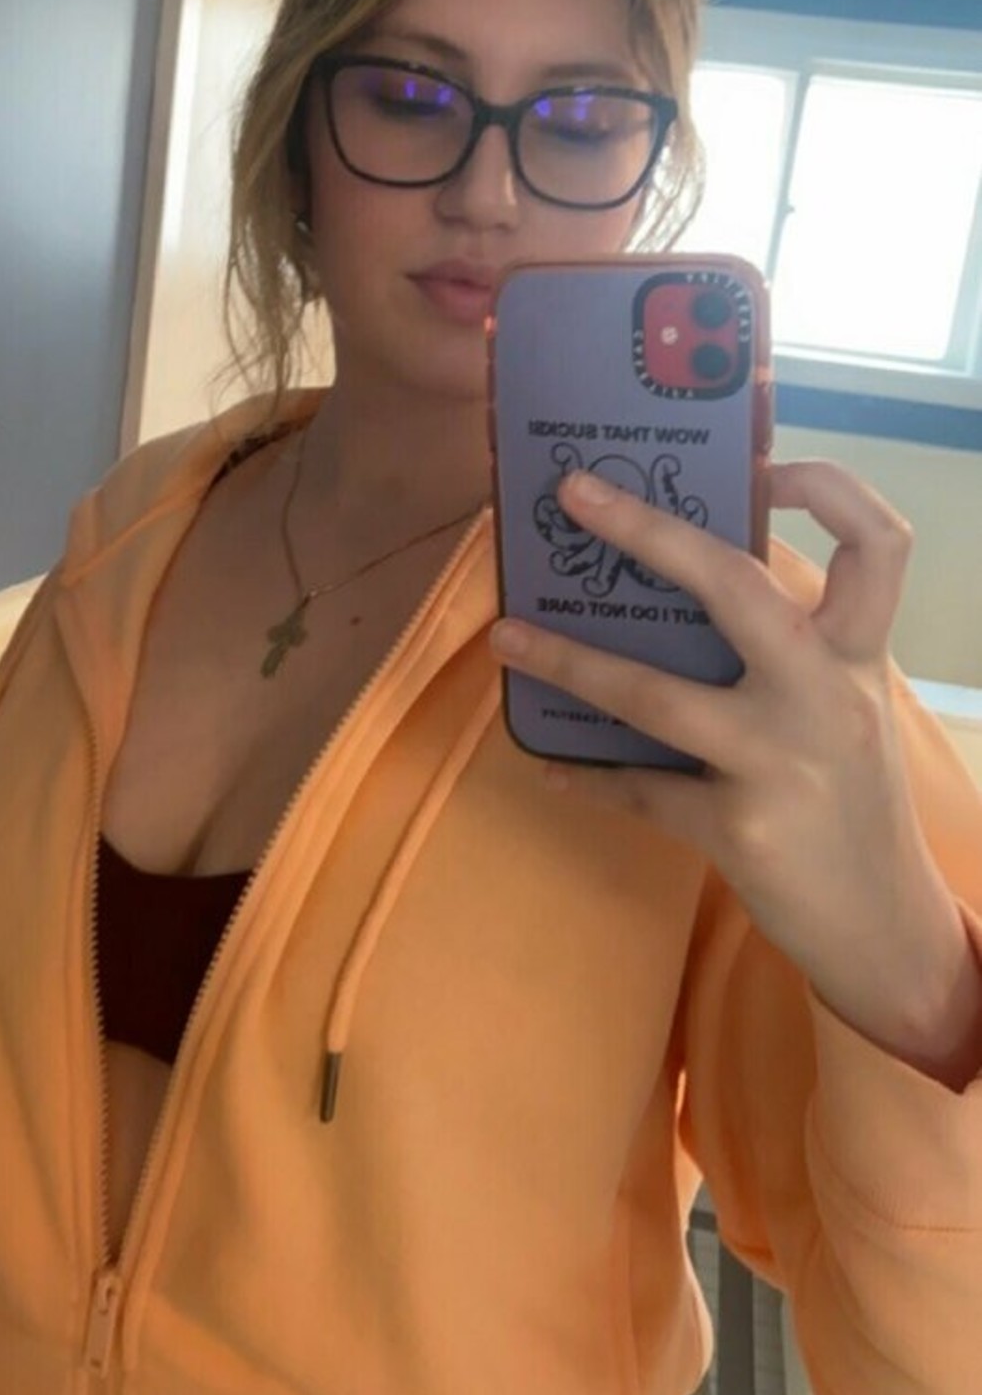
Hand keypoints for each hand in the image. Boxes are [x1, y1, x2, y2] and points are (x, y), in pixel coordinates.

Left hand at [490, 460, 980, 1076]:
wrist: (887, 930)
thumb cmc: (854, 804)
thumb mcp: (847, 711)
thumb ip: (795, 653)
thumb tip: (685, 589)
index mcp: (858, 656)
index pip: (876, 542)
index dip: (827, 486)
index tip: (762, 464)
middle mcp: (827, 694)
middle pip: (736, 584)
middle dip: (647, 530)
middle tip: (573, 492)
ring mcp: (782, 761)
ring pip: (656, 695)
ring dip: (569, 663)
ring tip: (507, 638)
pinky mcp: (741, 829)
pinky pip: (642, 789)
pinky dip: (590, 775)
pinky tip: (551, 763)